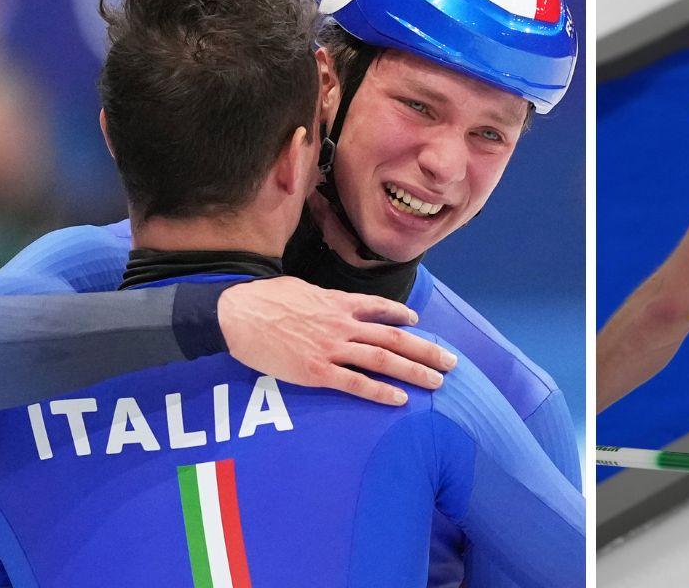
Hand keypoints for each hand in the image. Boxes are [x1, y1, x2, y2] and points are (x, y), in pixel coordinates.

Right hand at [217, 276, 456, 404]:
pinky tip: (399, 400)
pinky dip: (379, 392)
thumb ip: (322, 300)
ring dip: (413, 371)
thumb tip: (331, 304)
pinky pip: (355, 384)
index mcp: (339, 303)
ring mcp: (331, 348)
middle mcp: (343, 325)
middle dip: (426, 351)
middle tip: (451, 363)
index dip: (402, 316)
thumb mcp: (300, 288)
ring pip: (383, 360)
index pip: (380, 308)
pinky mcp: (316, 371)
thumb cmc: (263, 298)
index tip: (419, 323)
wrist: (236, 313)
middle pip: (395, 338)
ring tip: (436, 382)